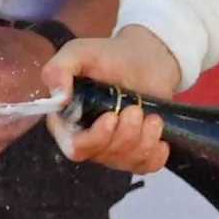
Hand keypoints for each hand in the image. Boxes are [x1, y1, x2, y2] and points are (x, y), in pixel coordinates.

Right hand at [43, 27, 184, 173]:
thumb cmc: (109, 55)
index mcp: (69, 120)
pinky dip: (155, 155)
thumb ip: (59, 69)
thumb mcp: (79, 53)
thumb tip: (58, 96)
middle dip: (124, 135)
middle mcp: (88, 138)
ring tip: (152, 117)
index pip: (73, 146)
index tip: (112, 118)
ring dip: (142, 140)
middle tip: (136, 110)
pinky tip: (160, 136)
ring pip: (125, 161)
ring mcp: (113, 148)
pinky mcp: (137, 152)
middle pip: (102, 155)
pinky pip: (145, 166)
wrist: (146, 58)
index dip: (94, 139)